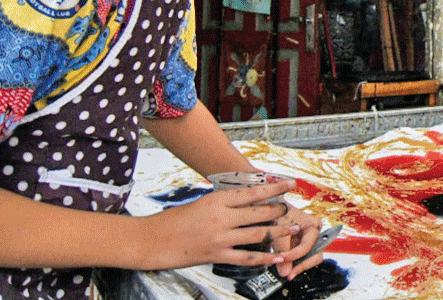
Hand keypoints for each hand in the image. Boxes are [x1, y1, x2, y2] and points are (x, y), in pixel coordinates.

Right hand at [141, 179, 299, 270]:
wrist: (151, 240)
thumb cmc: (172, 220)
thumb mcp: (199, 203)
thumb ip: (221, 204)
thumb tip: (243, 201)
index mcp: (216, 200)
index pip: (252, 192)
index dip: (274, 188)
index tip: (288, 184)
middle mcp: (221, 217)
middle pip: (259, 212)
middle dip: (279, 210)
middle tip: (291, 209)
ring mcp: (219, 237)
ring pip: (257, 234)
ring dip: (277, 232)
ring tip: (292, 230)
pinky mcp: (216, 255)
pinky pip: (245, 258)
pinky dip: (263, 258)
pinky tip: (275, 258)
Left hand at [271, 205, 322, 279]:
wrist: (272, 206)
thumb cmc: (278, 213)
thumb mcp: (279, 230)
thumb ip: (282, 250)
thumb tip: (285, 272)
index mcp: (313, 226)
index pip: (307, 247)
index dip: (294, 256)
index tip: (281, 260)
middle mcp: (314, 233)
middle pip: (315, 255)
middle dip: (302, 265)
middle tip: (289, 274)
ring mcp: (309, 240)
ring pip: (309, 258)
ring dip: (298, 265)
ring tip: (286, 272)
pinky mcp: (302, 245)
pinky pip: (303, 258)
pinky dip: (295, 263)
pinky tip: (286, 266)